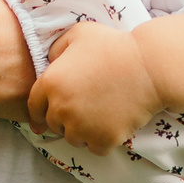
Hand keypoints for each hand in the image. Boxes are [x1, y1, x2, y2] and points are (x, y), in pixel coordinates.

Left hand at [28, 22, 157, 154]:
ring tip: (101, 115)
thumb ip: (57, 48)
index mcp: (50, 84)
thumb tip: (49, 63)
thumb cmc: (115, 45)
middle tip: (86, 107)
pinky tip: (113, 124)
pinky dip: (103, 141)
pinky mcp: (103, 140)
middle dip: (65, 120)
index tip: (44, 119)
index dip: (40, 113)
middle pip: (55, 125)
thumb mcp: (79, 33)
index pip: (34, 108)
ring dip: (83, 132)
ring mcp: (82, 128)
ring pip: (74, 139)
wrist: (149, 66)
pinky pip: (96, 148)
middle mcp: (61, 109)